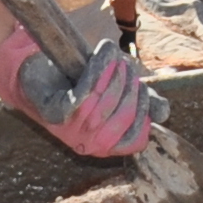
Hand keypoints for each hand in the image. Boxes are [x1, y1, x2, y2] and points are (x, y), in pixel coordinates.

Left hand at [0, 23, 154, 159]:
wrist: (40, 63)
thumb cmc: (81, 78)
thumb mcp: (117, 90)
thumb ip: (142, 102)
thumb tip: (163, 113)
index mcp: (104, 144)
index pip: (136, 140)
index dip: (144, 113)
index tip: (140, 89)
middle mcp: (86, 143)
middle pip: (122, 118)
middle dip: (129, 87)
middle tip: (124, 66)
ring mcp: (66, 130)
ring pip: (102, 106)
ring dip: (112, 75)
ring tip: (111, 59)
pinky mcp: (50, 112)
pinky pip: (79, 100)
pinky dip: (93, 74)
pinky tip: (97, 58)